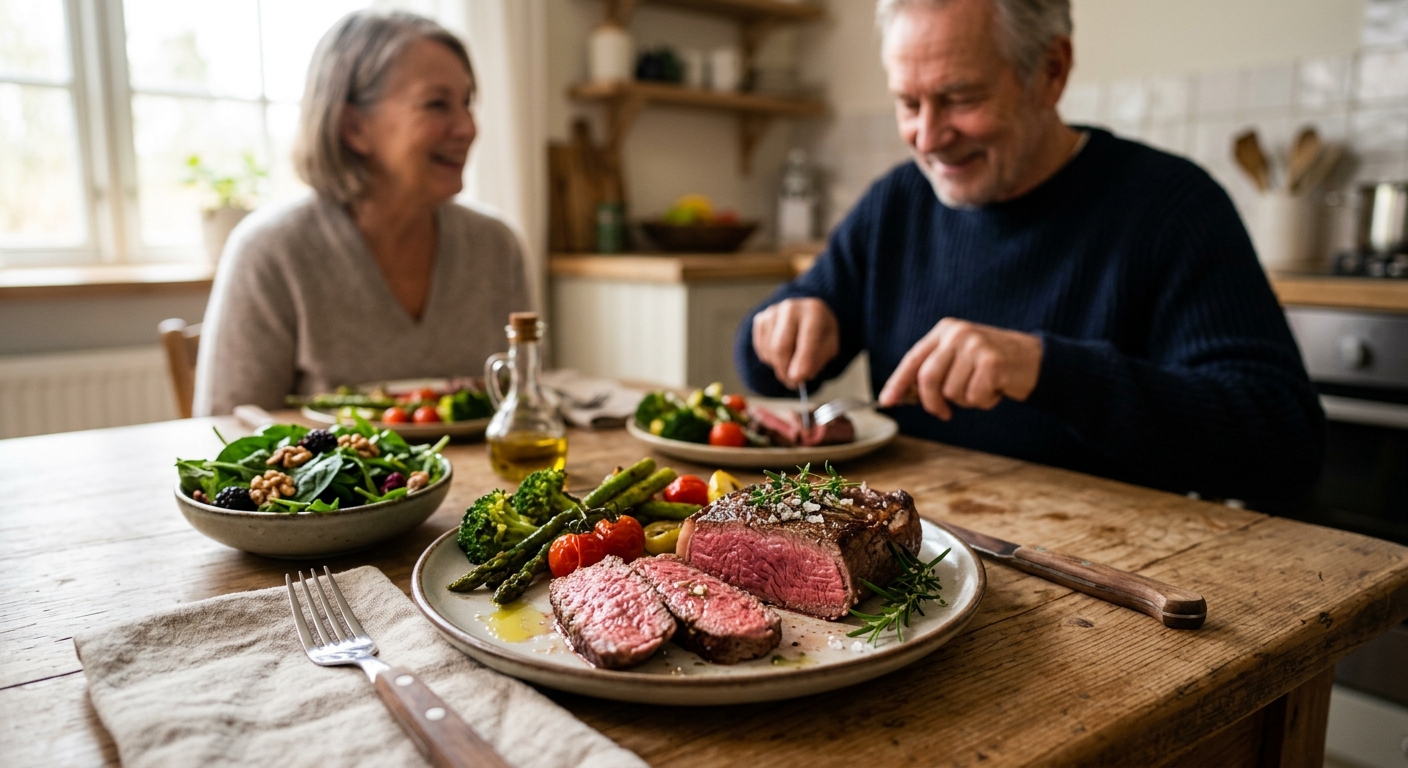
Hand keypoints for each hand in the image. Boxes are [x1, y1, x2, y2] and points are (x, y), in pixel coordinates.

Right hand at [751, 298, 839, 388]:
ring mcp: (773, 312)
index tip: (798, 378)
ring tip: (791, 365)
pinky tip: (782, 354)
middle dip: (786, 370)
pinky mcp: (760, 319)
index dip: (802, 359)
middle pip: (781, 346)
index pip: (807, 336)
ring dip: (779, 366)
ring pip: (769, 350)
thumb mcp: (830, 346)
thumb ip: (818, 360)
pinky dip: (771, 359)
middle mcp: (791, 308)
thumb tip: (798, 375)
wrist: (806, 316)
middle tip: (793, 383)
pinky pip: (761, 348)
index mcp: (814, 310)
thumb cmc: (820, 334)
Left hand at [878, 318, 1041, 420]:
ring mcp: (975, 346)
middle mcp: (957, 334)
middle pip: (928, 379)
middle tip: (943, 413)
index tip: (887, 401)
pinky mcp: (993, 362)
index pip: (913, 359)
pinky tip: (996, 389)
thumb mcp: (958, 358)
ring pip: (952, 393)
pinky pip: (975, 397)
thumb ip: (933, 370)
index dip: (898, 382)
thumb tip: (902, 395)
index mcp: (944, 331)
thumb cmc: (991, 364)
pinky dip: (985, 402)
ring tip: (982, 387)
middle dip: (933, 403)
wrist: (1034, 359)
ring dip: (967, 401)